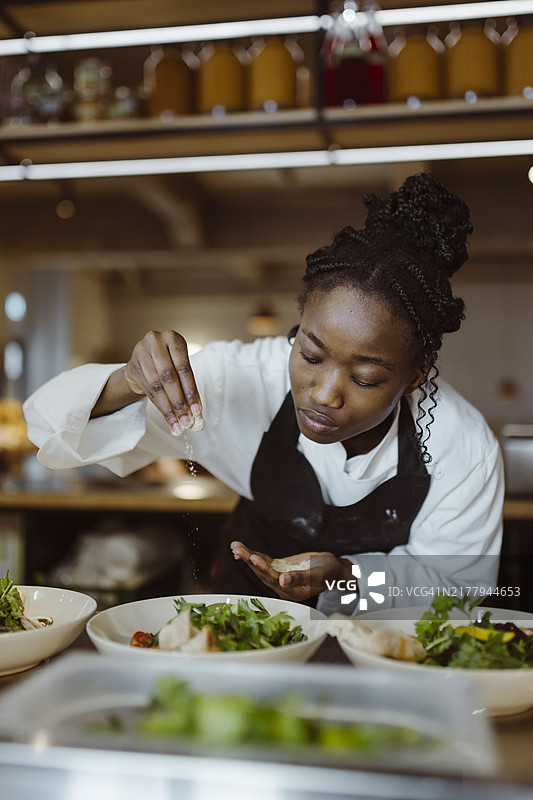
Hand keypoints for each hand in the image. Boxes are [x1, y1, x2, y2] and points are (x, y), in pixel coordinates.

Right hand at [124, 330, 203, 435]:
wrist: (144, 360)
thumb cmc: (169, 362)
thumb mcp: (180, 365)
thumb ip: (188, 384)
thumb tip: (196, 411)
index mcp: (173, 338)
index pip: (183, 368)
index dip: (191, 391)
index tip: (197, 410)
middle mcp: (155, 341)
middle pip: (168, 377)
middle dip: (179, 401)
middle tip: (187, 420)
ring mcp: (140, 353)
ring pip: (157, 386)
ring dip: (169, 408)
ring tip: (178, 424)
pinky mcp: (132, 366)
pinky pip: (148, 391)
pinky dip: (160, 407)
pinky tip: (169, 418)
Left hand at [230, 541, 352, 602]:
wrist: (334, 569)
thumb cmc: (329, 573)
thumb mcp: (317, 575)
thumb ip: (300, 578)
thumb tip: (282, 581)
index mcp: (291, 592)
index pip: (273, 579)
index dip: (263, 568)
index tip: (253, 557)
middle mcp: (282, 587)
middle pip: (262, 573)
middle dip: (249, 560)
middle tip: (237, 549)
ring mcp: (280, 577)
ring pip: (261, 567)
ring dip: (248, 557)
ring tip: (235, 546)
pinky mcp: (280, 568)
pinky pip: (265, 562)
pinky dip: (254, 556)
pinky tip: (243, 550)